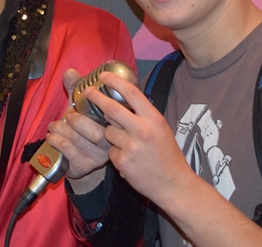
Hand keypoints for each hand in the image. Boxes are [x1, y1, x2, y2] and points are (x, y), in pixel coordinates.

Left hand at [45, 69, 110, 182]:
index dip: (101, 102)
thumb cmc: (83, 130)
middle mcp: (111, 143)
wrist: (80, 161)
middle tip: (67, 116)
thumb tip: (69, 71)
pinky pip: (68, 150)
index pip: (114, 114)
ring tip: (53, 125)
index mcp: (115, 126)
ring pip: (78, 141)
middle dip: (77, 121)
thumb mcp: (81, 108)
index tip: (88, 92)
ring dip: (61, 130)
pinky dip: (56, 140)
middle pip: (96, 132)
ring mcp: (99, 157)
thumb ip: (76, 90)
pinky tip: (51, 136)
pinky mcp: (85, 166)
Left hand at [84, 71, 193, 204]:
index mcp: (154, 118)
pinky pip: (110, 151)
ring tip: (127, 145)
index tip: (103, 75)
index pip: (132, 93)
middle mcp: (142, 130)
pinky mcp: (121, 162)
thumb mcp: (161, 129)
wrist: (173, 185)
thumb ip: (143, 116)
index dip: (115, 81)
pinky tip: (129, 160)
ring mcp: (131, 146)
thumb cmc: (167, 154)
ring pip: (107, 132)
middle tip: (88, 92)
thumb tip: (120, 102)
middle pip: (111, 108)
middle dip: (96, 97)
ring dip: (111, 135)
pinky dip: (116, 153)